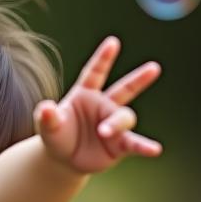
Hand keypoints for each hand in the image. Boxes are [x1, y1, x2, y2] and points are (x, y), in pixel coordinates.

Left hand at [36, 35, 161, 173]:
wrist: (64, 159)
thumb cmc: (56, 135)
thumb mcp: (47, 125)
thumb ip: (46, 116)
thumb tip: (46, 107)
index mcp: (84, 94)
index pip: (94, 73)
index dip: (103, 58)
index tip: (113, 42)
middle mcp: (103, 106)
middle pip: (124, 89)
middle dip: (139, 79)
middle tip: (154, 67)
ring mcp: (113, 124)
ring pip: (124, 117)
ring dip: (115, 124)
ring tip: (104, 132)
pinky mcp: (120, 144)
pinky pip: (135, 143)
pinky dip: (144, 146)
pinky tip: (154, 149)